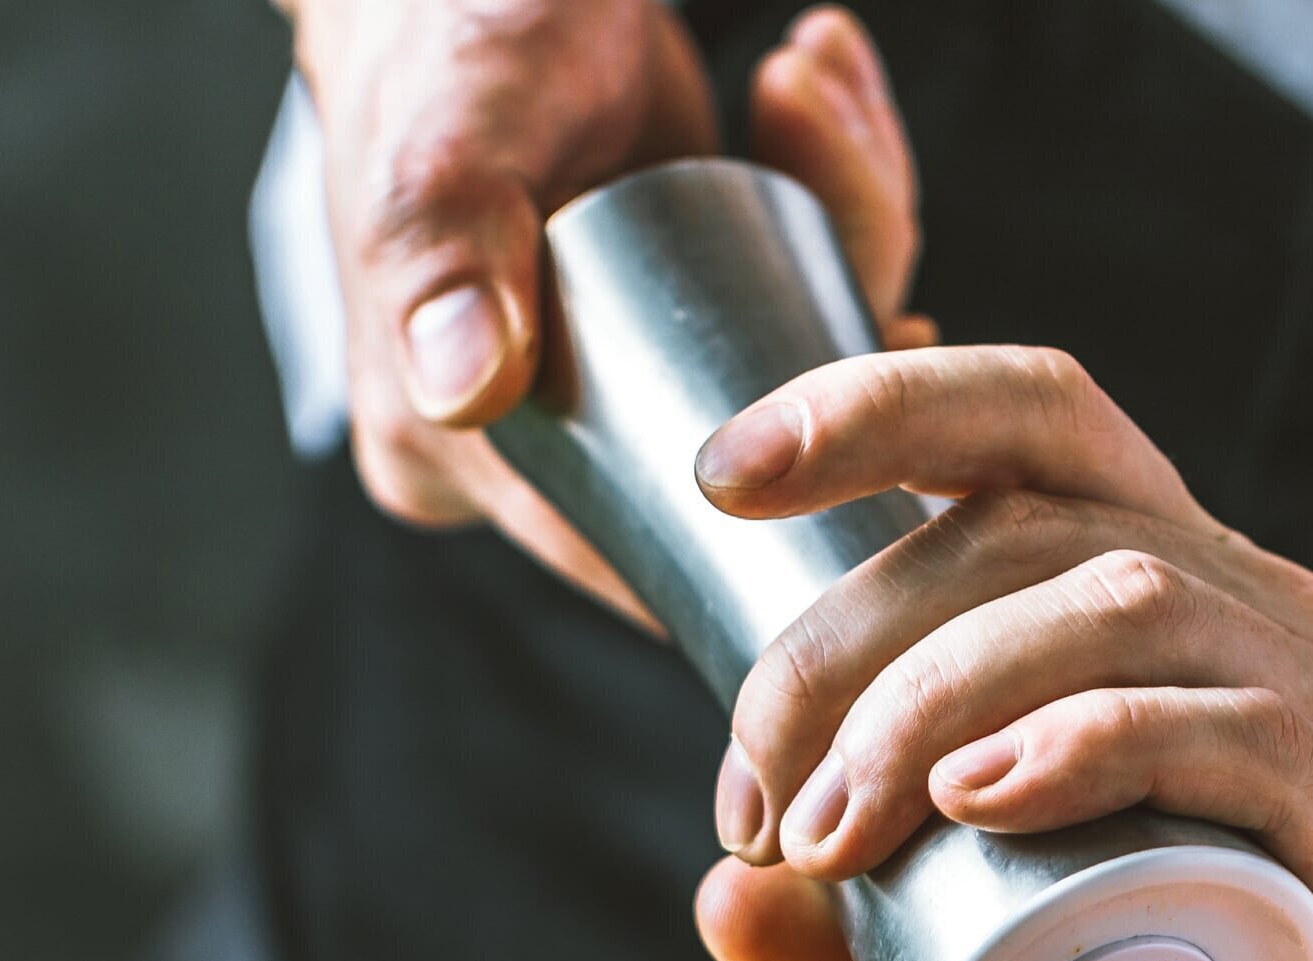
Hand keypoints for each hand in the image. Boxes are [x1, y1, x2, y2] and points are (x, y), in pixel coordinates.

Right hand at [287, 0, 931, 618]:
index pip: (632, 556)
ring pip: (786, 372)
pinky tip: (817, 88)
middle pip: (741, 466)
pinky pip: (790, 298)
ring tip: (805, 89)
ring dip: (846, 230)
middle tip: (849, 191)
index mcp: (456, 453)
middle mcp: (537, 441)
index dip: (773, 528)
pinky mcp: (676, 307)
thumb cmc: (436, 34)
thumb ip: (444, 254)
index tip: (876, 421)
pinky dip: (833, 193)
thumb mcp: (447, 141)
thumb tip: (464, 394)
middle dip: (836, 340)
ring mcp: (614, 376)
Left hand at [680, 347, 1312, 960]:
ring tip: (827, 834)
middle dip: (842, 630)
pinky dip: (1090, 746)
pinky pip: (1234, 729)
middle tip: (757, 800)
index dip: (873, 401)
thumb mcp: (1102, 940)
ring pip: (1114, 598)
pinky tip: (979, 802)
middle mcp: (1265, 607)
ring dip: (929, 695)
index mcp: (1199, 601)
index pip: (1034, 418)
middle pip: (1028, 515)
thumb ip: (905, 926)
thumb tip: (714, 904)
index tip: (721, 475)